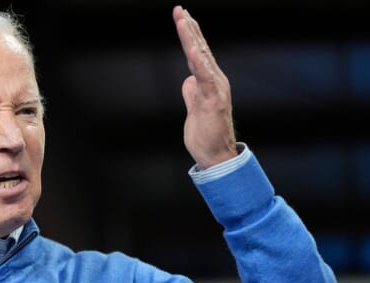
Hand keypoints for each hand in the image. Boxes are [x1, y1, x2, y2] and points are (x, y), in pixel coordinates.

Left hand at [173, 6, 236, 168]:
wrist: (216, 155)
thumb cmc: (206, 135)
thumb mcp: (193, 109)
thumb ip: (191, 93)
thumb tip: (188, 80)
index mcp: (209, 82)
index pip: (197, 53)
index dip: (189, 34)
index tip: (182, 16)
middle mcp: (215, 80)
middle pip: (200, 48)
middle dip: (189, 28)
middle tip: (179, 9)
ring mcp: (215, 88)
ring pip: (201, 57)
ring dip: (191, 37)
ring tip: (183, 19)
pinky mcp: (213, 99)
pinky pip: (204, 75)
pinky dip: (198, 60)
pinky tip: (192, 46)